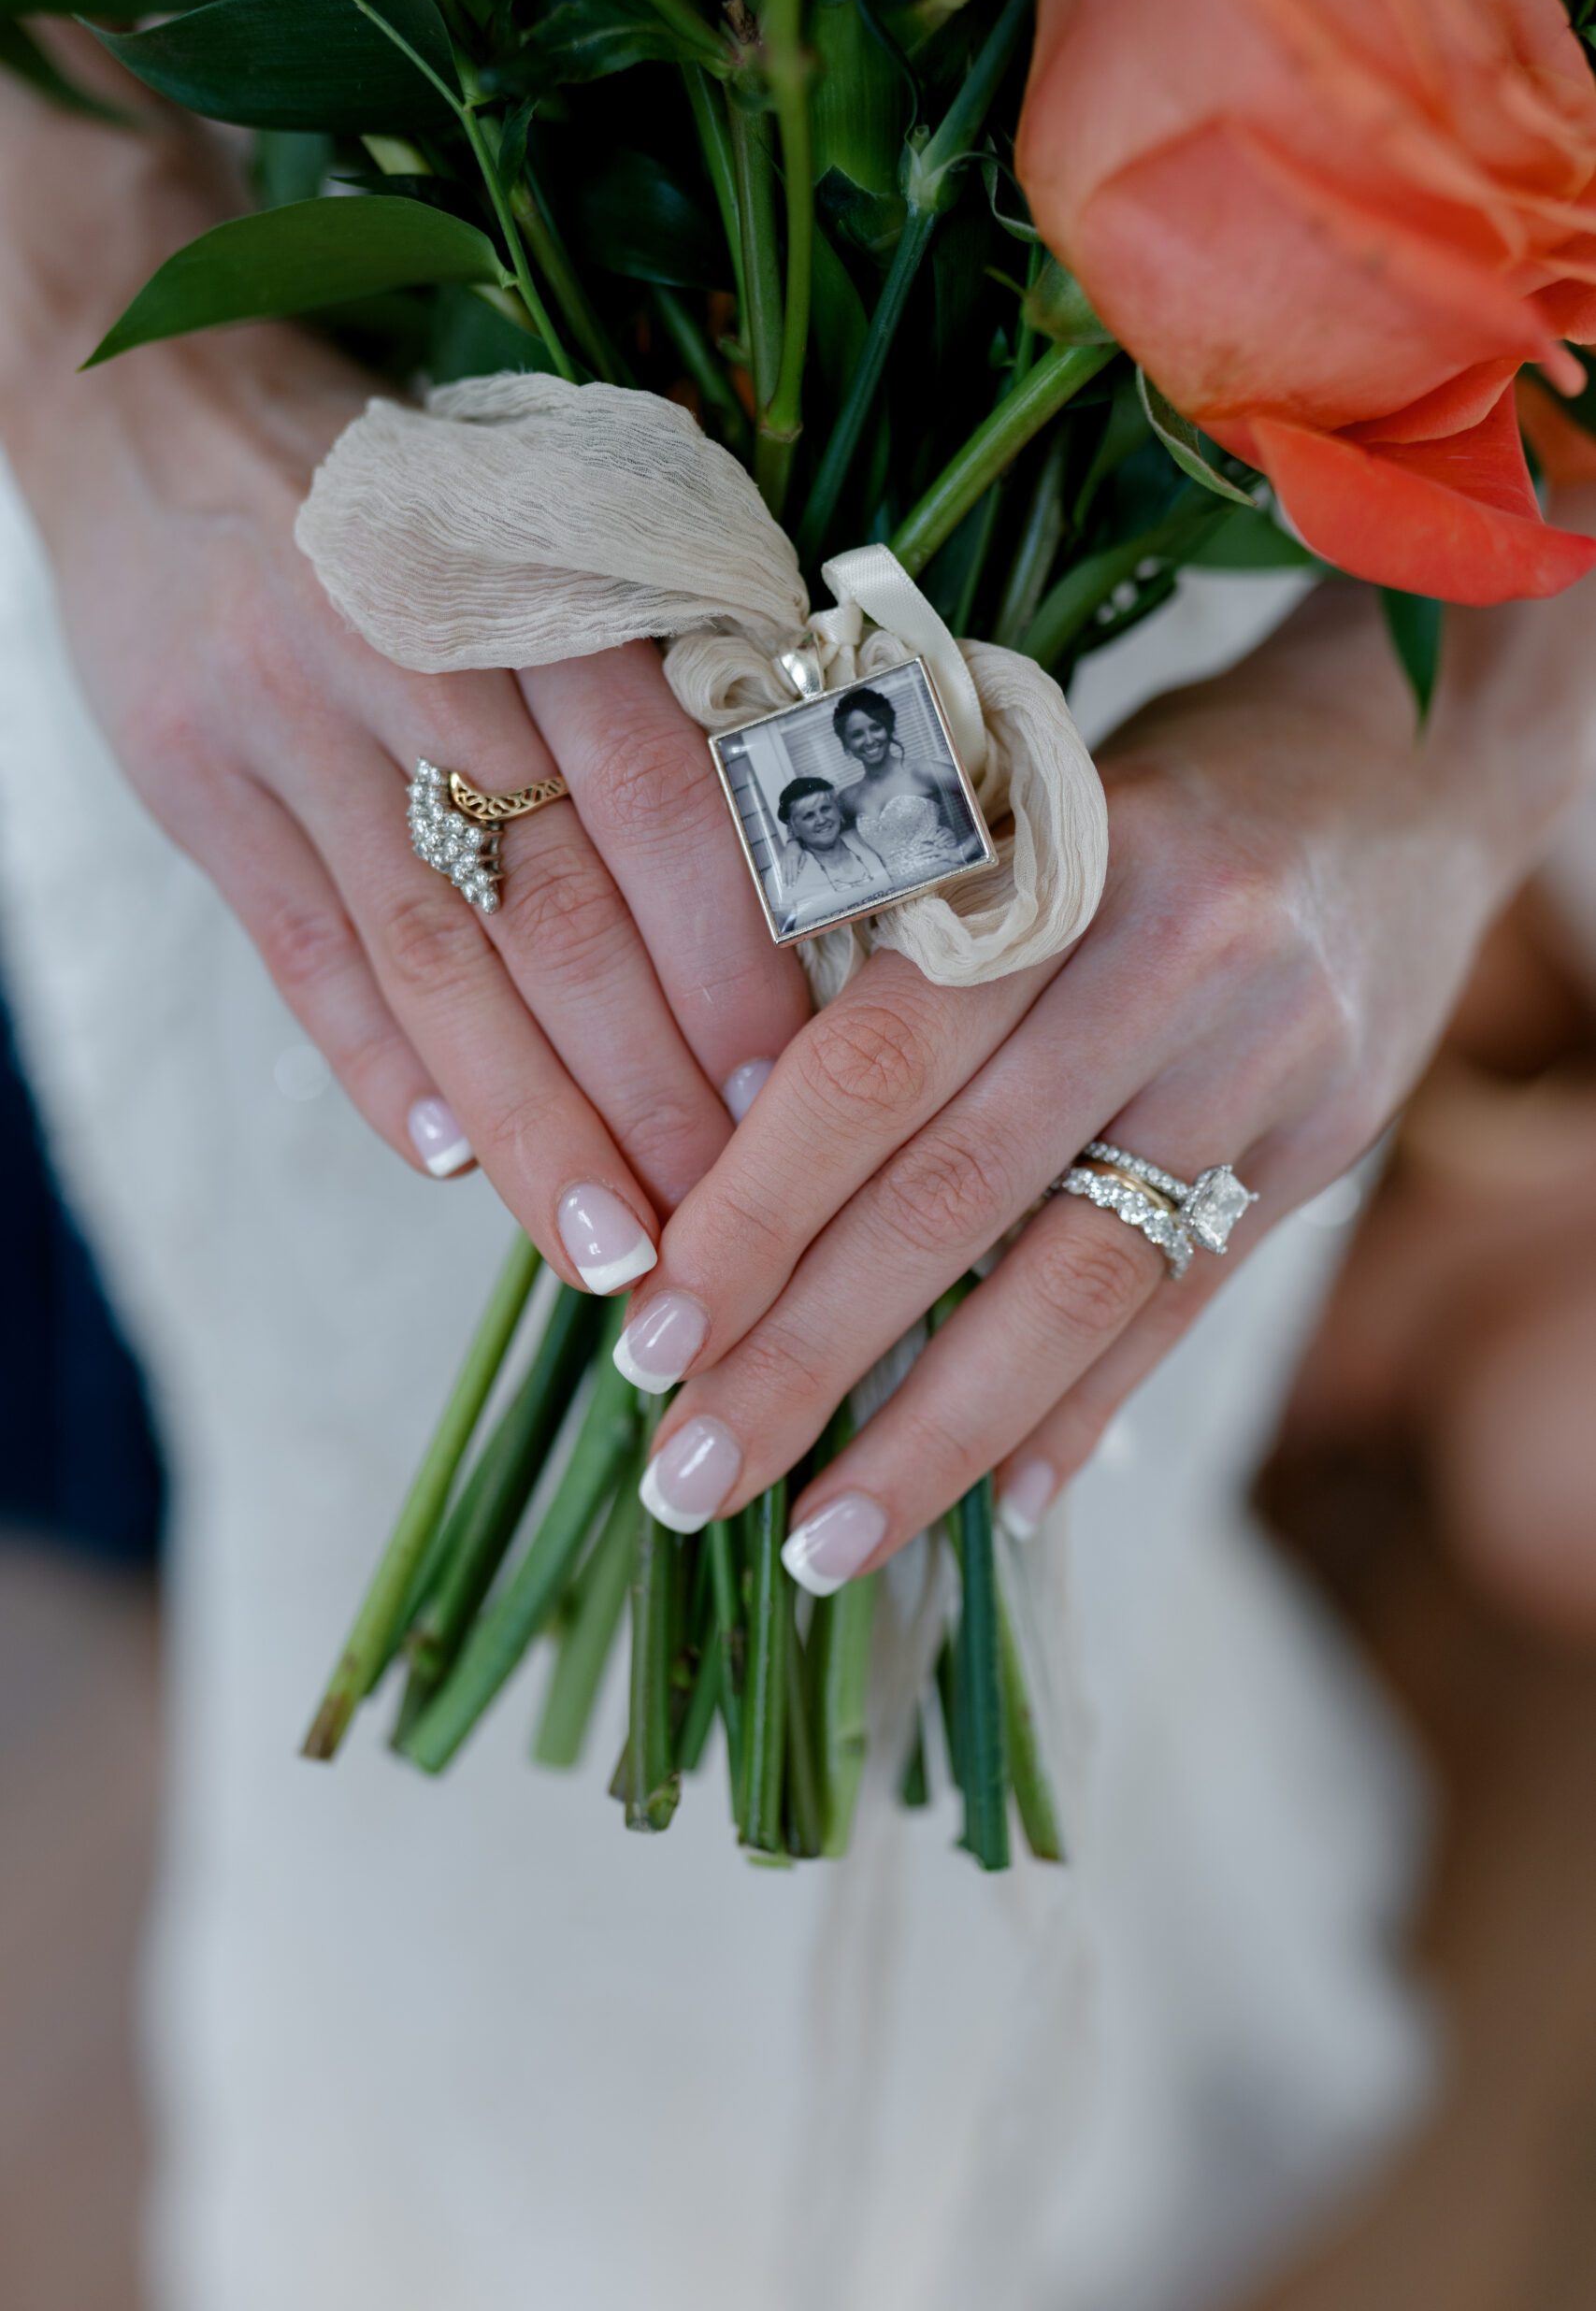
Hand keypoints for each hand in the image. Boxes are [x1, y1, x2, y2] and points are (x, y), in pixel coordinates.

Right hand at [12, 323, 806, 1283]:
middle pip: (555, 906)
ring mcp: (285, 723)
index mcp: (536, 577)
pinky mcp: (191, 784)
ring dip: (530, 1119)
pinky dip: (379, 1067)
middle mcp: (411, 649)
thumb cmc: (414, 491)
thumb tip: (789, 882)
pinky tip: (452, 1163)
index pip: (661, 800)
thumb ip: (652, 674)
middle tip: (722, 1221)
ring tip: (608, 1242)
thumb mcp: (547, 524)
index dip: (732, 960)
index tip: (796, 1095)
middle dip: (649, 1086)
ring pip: (432, 959)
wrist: (156, 407)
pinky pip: (299, 956)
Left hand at [615, 577, 1595, 1577]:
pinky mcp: (1328, 1141)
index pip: (872, 1064)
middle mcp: (1168, 960)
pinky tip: (1002, 1508)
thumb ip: (899, 971)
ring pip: (1071, 1281)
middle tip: (689, 1477)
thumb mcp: (1010, 817)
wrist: (1402, 766)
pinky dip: (1084, 1408)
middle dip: (805, 1358)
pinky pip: (1187, 1302)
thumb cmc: (1146, 790)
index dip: (753, 1213)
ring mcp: (1266, 1062)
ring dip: (932, 1435)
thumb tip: (725, 1188)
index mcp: (1051, 857)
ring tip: (819, 1544)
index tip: (652, 1335)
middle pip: (953, 1197)